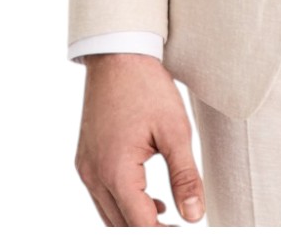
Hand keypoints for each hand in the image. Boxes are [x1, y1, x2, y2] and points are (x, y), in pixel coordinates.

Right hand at [74, 53, 204, 225]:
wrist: (118, 54)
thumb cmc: (147, 87)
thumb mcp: (175, 130)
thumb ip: (185, 176)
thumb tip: (194, 216)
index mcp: (116, 172)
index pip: (140, 226)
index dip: (164, 235)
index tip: (185, 232)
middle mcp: (94, 175)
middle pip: (120, 226)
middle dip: (150, 232)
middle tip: (180, 228)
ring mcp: (85, 168)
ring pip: (109, 215)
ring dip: (136, 222)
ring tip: (169, 218)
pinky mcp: (85, 159)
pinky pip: (103, 196)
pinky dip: (124, 205)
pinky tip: (151, 200)